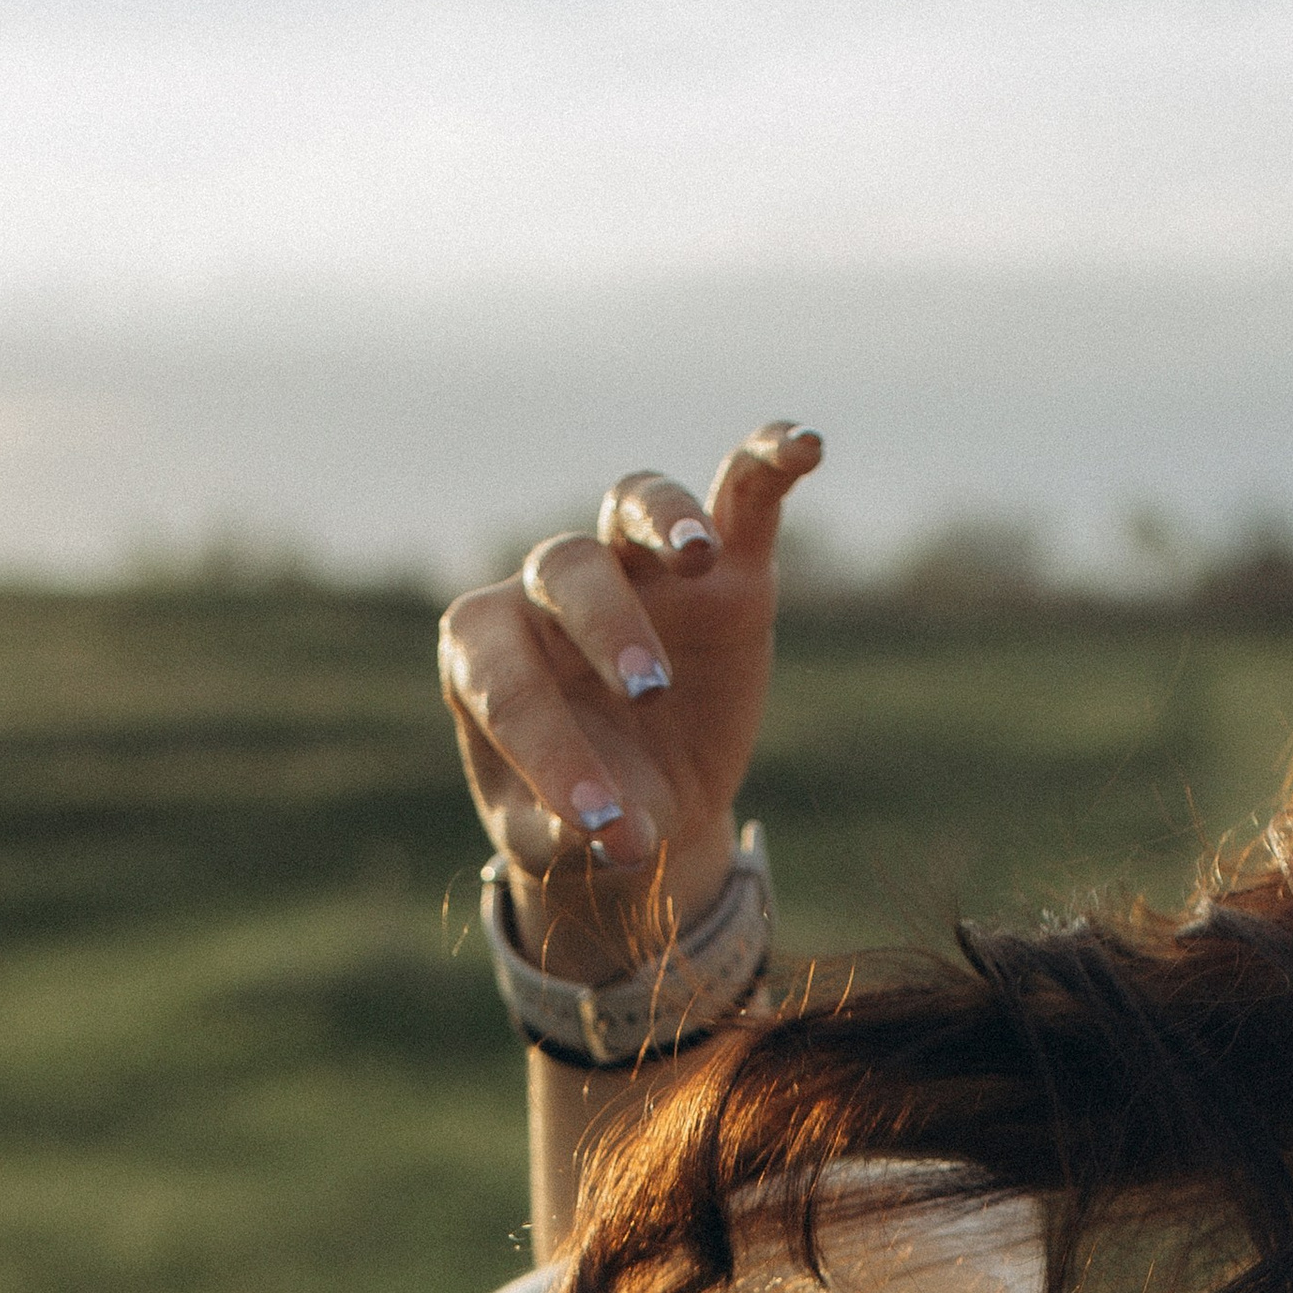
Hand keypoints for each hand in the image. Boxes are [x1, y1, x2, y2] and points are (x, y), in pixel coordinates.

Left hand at [437, 419, 822, 963]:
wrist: (642, 810)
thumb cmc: (577, 818)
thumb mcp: (558, 845)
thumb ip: (570, 832)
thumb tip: (619, 836)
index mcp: (488, 653)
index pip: (506, 679)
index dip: (550, 751)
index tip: (599, 826)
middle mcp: (552, 593)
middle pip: (568, 567)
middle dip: (607, 625)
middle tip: (651, 692)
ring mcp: (640, 572)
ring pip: (632, 502)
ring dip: (665, 519)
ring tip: (698, 555)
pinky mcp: (723, 572)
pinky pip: (740, 494)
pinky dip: (767, 462)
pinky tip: (804, 447)